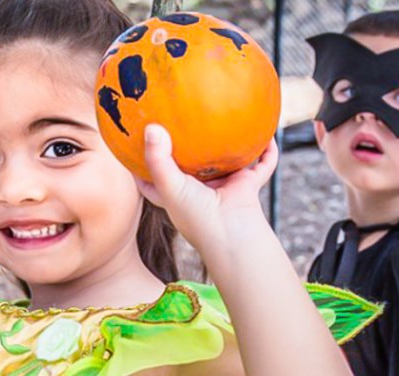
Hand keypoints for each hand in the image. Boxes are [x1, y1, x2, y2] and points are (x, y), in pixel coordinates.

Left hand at [136, 124, 277, 247]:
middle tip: (176, 120)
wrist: (232, 234)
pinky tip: (267, 132)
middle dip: (184, 148)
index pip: (152, 179)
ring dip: (227, 145)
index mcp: (175, 195)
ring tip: (224, 119)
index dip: (141, 164)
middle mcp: (198, 190)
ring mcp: (223, 187)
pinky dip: (266, 152)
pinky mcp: (246, 185)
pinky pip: (261, 165)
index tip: (132, 143)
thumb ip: (157, 159)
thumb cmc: (196, 216)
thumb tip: (151, 127)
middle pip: (189, 166)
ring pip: (225, 161)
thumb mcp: (170, 187)